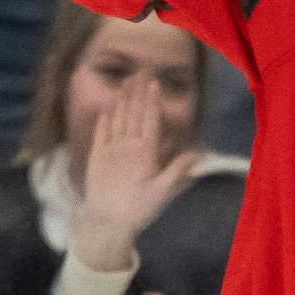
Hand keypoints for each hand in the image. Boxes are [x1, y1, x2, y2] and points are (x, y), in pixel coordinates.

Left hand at [74, 78, 201, 272]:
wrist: (104, 222)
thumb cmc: (137, 208)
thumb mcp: (163, 192)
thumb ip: (179, 169)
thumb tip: (199, 151)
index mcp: (144, 152)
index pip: (149, 120)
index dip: (152, 100)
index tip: (153, 82)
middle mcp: (126, 145)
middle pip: (133, 114)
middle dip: (137, 92)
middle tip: (139, 72)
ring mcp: (109, 149)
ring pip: (116, 118)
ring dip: (122, 99)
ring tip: (125, 82)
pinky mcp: (95, 156)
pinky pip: (100, 132)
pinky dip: (104, 117)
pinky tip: (107, 106)